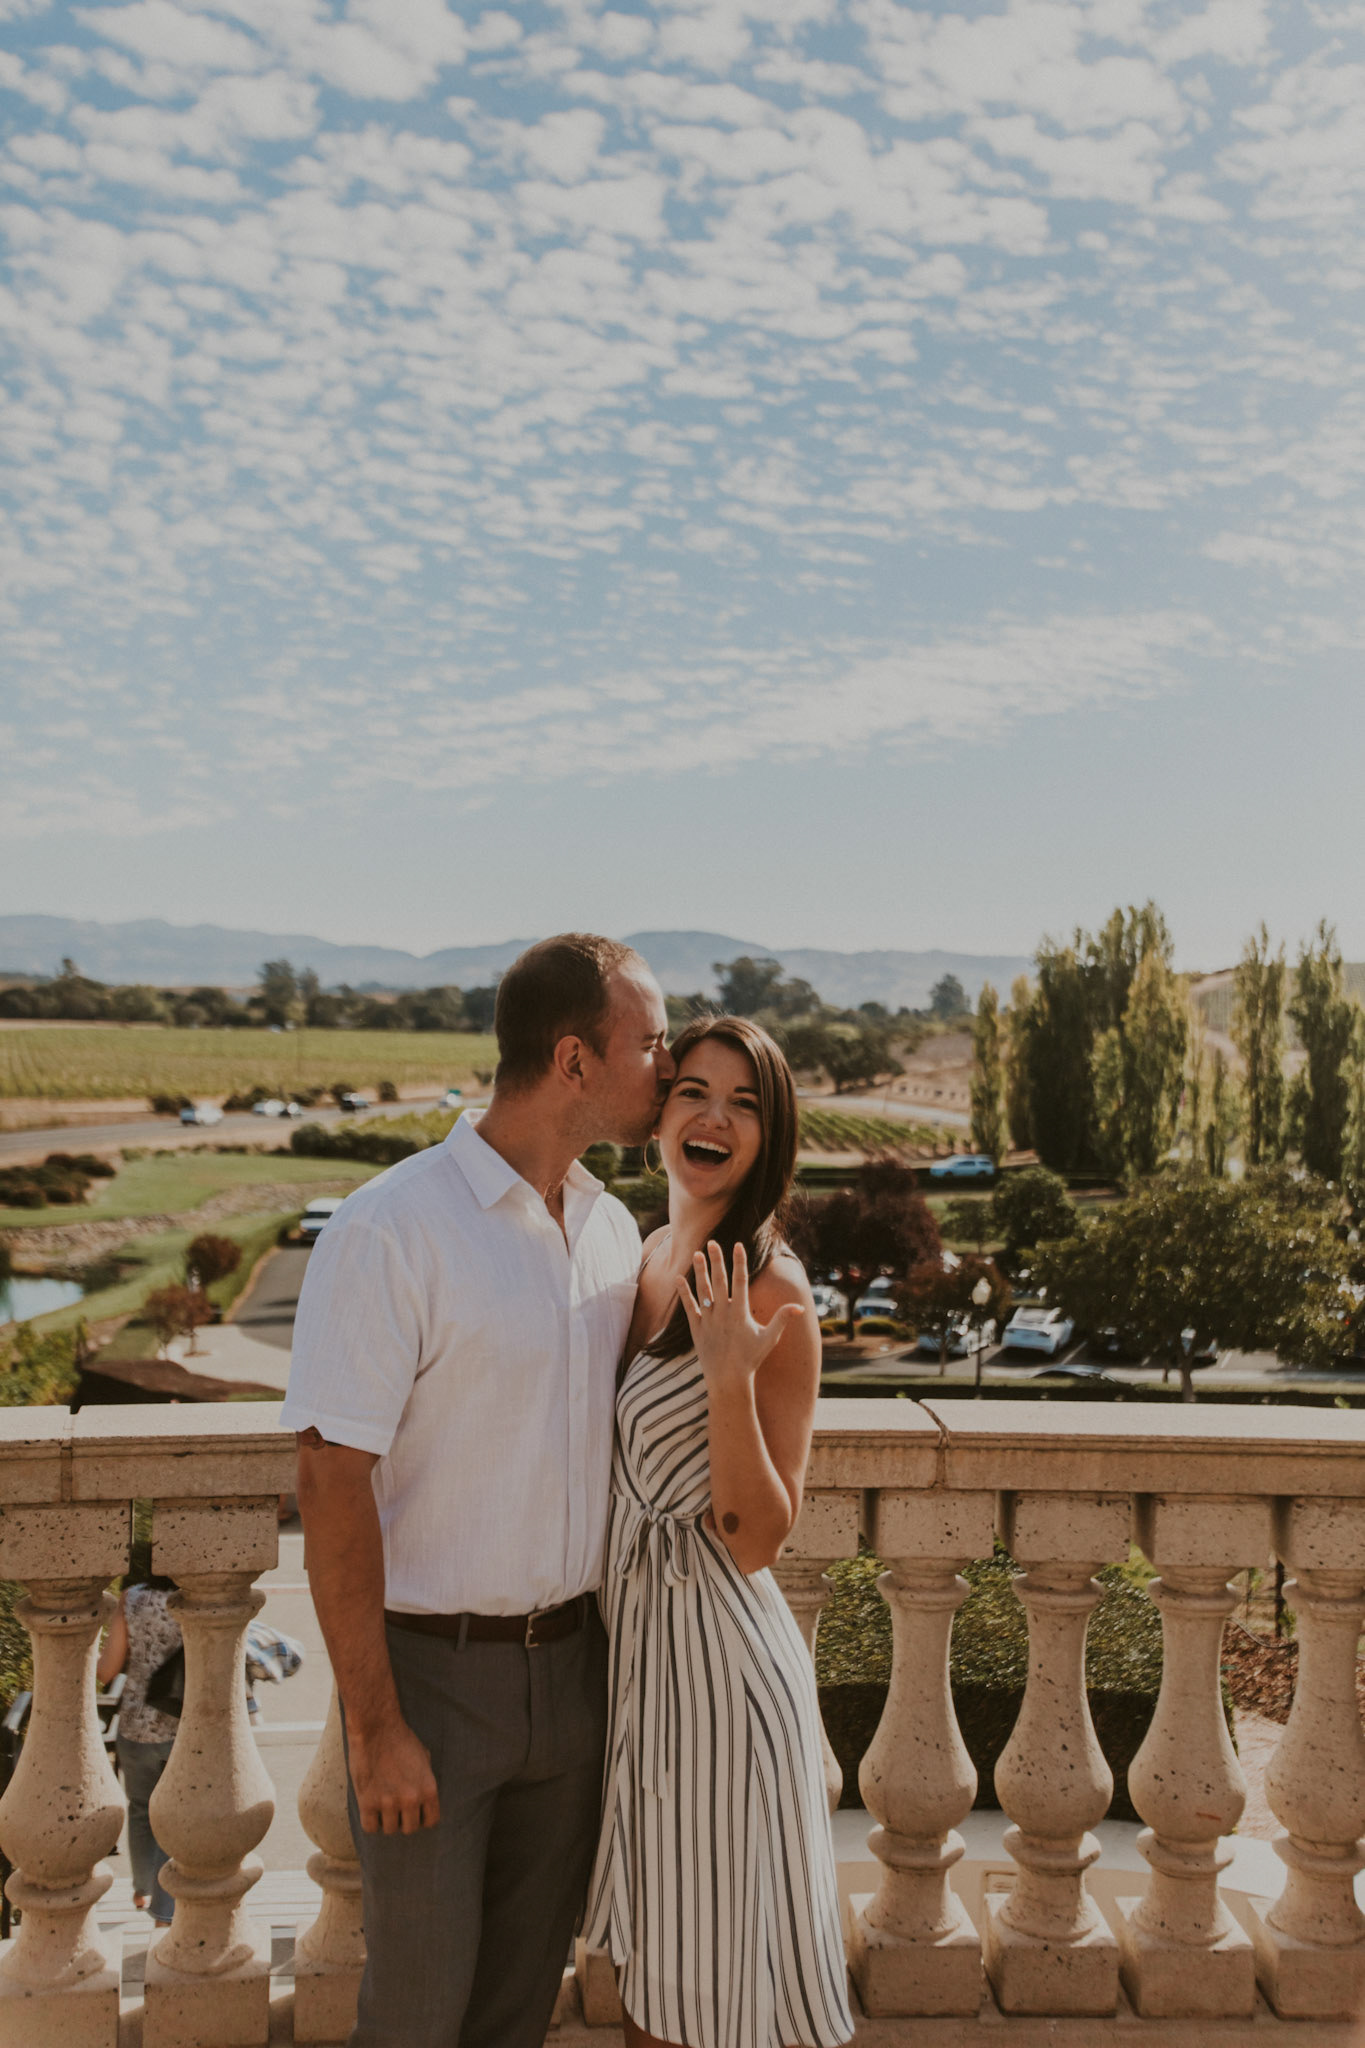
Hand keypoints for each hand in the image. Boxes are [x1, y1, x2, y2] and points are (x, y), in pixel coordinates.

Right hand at [345, 1714, 440, 1834]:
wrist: (376, 1727)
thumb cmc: (400, 1738)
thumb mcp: (423, 1758)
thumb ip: (425, 1781)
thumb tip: (425, 1800)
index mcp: (428, 1788)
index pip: (431, 1821)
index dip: (422, 1818)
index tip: (414, 1813)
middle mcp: (411, 1799)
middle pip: (410, 1829)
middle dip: (403, 1820)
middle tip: (395, 1808)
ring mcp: (389, 1802)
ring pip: (390, 1829)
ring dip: (385, 1820)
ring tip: (381, 1804)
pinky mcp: (368, 1802)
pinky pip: (370, 1827)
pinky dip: (370, 1821)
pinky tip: (370, 1809)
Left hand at [676, 1240, 805, 1390]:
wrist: (728, 1380)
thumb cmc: (751, 1359)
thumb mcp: (769, 1338)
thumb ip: (782, 1319)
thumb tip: (800, 1307)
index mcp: (741, 1312)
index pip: (741, 1281)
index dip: (740, 1262)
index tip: (738, 1245)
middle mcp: (723, 1313)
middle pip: (720, 1281)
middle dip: (717, 1260)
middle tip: (712, 1242)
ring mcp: (708, 1320)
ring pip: (703, 1290)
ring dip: (699, 1271)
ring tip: (696, 1253)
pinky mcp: (696, 1328)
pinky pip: (688, 1307)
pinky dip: (683, 1292)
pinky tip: (678, 1278)